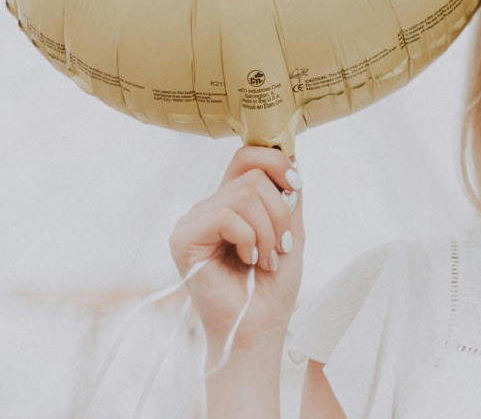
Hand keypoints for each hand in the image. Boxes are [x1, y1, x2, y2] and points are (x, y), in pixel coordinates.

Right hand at [169, 145, 303, 350]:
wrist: (260, 326)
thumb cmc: (273, 284)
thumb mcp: (290, 229)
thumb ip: (288, 194)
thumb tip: (291, 154)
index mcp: (232, 201)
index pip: (247, 156)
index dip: (276, 161)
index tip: (295, 186)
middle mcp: (210, 205)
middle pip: (252, 175)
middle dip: (279, 211)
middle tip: (280, 246)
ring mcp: (195, 220)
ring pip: (244, 193)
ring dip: (267, 230)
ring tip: (266, 259)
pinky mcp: (184, 238)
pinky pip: (226, 215)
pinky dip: (249, 239)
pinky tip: (248, 260)